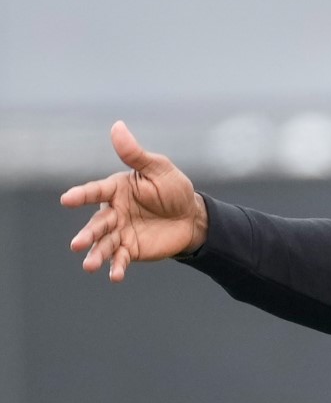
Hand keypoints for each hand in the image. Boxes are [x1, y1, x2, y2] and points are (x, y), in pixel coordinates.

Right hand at [61, 121, 207, 280]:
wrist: (192, 217)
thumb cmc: (173, 189)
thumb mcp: (159, 169)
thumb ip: (136, 154)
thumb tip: (117, 126)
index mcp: (116, 190)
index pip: (96, 192)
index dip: (82, 196)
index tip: (67, 200)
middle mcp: (114, 211)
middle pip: (97, 224)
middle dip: (87, 234)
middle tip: (76, 245)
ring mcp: (121, 232)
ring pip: (103, 244)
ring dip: (96, 254)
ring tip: (89, 265)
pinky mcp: (130, 249)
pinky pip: (120, 258)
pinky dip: (116, 267)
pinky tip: (114, 276)